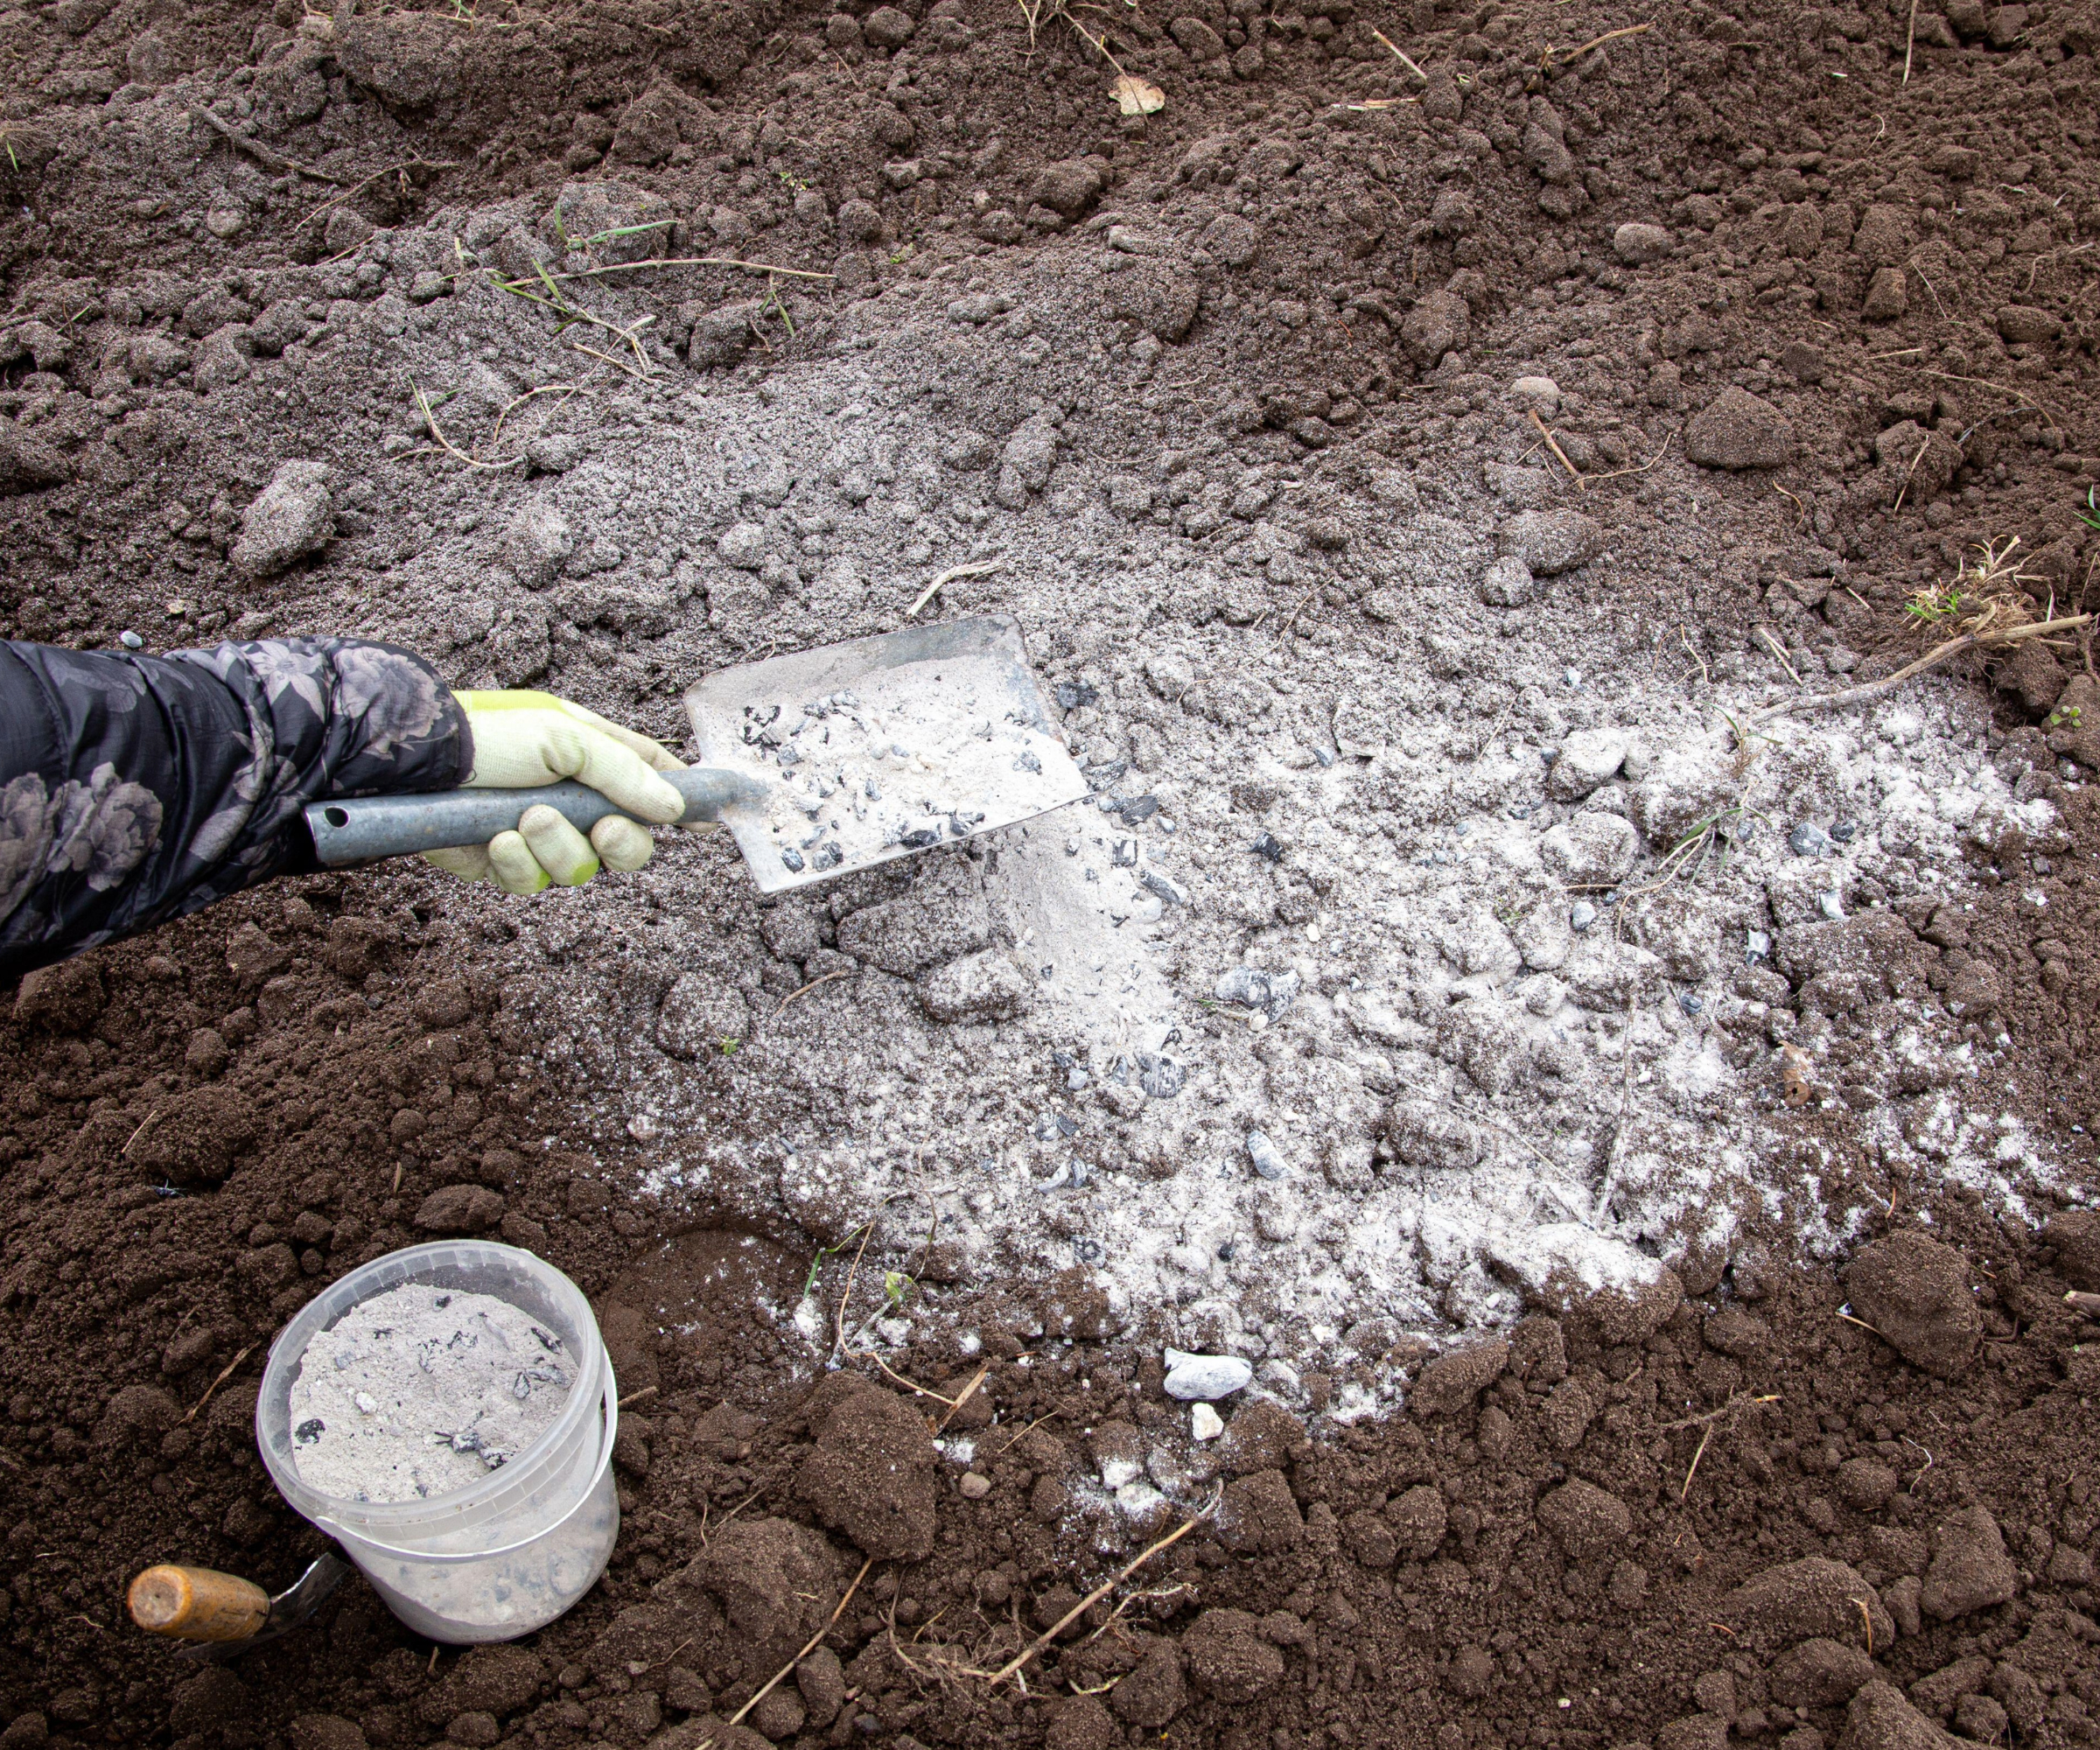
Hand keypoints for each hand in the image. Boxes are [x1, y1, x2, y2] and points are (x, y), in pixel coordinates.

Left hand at [423, 691, 685, 893]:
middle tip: (605, 828)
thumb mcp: (564, 736)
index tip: (709, 818)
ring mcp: (538, 833)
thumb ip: (625, 772)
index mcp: (591, 754)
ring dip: (558, 847)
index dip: (682, 799)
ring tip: (525, 819)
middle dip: (622, 842)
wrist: (411, 765)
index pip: (652, 777)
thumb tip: (673, 807)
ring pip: (580, 867)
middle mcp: (571, 797)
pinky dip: (518, 863)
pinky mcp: (503, 863)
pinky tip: (497, 839)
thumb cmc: (487, 736)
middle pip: (629, 842)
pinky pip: (531, 882)